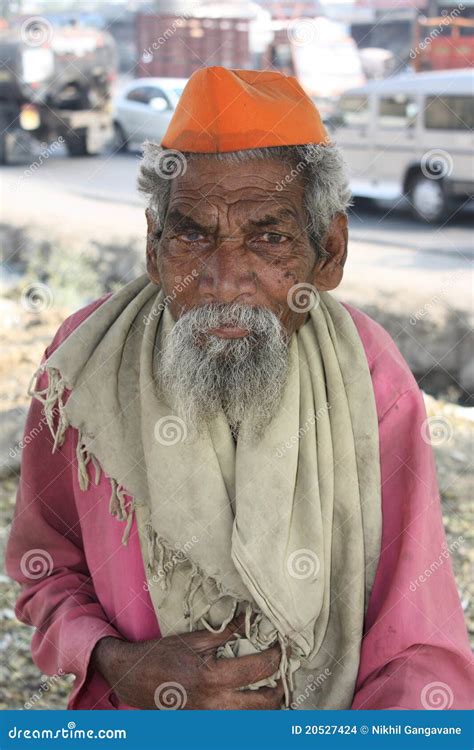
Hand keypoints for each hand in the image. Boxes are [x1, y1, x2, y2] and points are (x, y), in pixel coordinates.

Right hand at [91, 614, 283, 709]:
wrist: (132, 678)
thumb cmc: (161, 655)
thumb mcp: (194, 639)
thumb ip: (225, 633)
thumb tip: (249, 619)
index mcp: (214, 678)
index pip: (260, 669)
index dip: (277, 655)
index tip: (281, 645)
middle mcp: (216, 703)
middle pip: (265, 703)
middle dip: (279, 687)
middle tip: (282, 671)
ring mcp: (211, 718)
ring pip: (254, 718)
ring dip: (266, 703)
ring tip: (270, 684)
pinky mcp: (205, 723)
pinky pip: (236, 721)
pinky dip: (247, 711)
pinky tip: (248, 697)